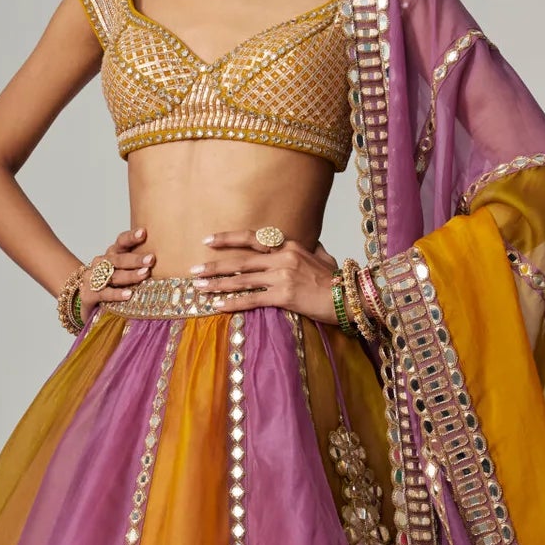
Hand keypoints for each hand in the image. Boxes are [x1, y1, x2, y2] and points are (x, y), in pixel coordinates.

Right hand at [79, 225, 156, 317]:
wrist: (85, 298)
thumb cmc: (112, 282)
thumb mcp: (124, 269)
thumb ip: (140, 263)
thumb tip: (170, 259)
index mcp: (112, 253)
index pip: (121, 241)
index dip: (131, 237)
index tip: (144, 233)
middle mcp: (102, 263)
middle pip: (119, 259)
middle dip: (135, 259)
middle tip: (151, 259)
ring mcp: (93, 277)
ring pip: (113, 275)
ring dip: (130, 275)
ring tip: (144, 274)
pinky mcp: (89, 294)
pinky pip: (104, 293)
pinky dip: (116, 294)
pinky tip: (128, 294)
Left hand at [189, 230, 338, 322]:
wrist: (351, 297)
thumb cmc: (339, 281)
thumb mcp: (325, 258)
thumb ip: (313, 250)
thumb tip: (311, 246)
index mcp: (290, 245)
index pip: (253, 238)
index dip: (228, 238)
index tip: (208, 240)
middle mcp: (283, 257)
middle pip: (240, 260)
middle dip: (213, 265)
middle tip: (193, 269)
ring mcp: (282, 276)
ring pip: (241, 279)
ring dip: (216, 283)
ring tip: (198, 287)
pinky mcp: (283, 296)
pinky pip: (251, 299)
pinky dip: (232, 302)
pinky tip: (216, 306)